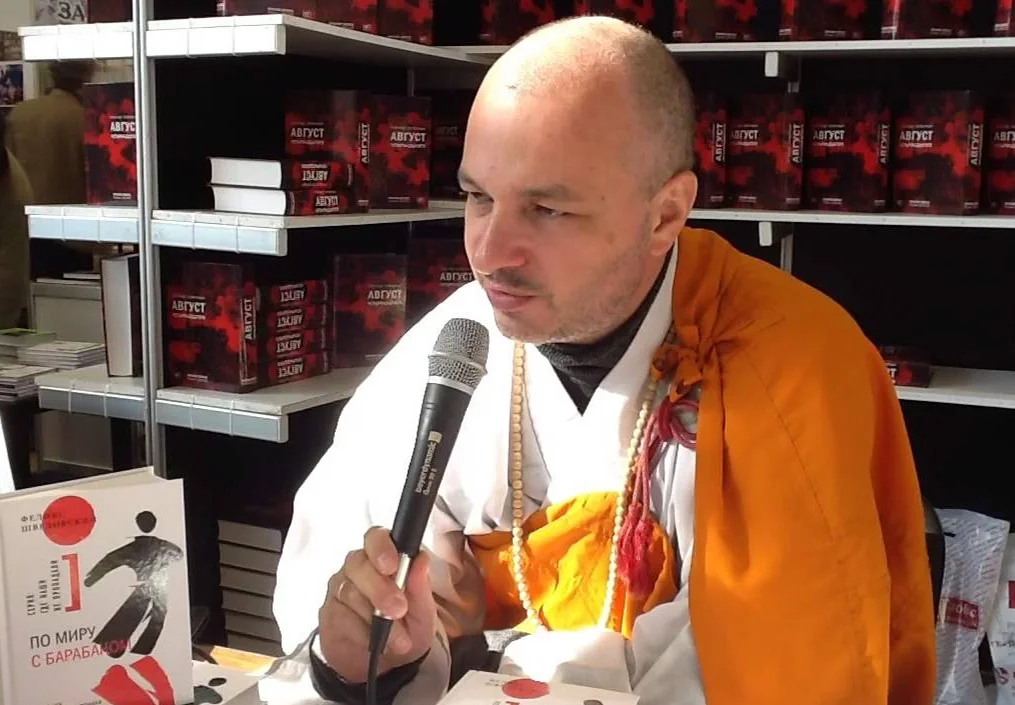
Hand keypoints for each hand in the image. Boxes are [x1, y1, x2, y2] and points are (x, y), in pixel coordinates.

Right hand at [318, 527, 436, 683]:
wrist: (387, 666)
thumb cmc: (407, 628)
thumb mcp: (422, 612)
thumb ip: (421, 587)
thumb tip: (421, 559)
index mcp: (384, 558)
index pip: (376, 537)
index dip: (382, 547)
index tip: (393, 565)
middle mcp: (359, 568)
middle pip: (359, 564)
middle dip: (380, 588)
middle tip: (398, 610)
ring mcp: (341, 588)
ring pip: (350, 592)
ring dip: (375, 618)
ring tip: (398, 640)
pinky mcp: (329, 613)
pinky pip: (341, 616)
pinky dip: (362, 632)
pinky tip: (374, 642)